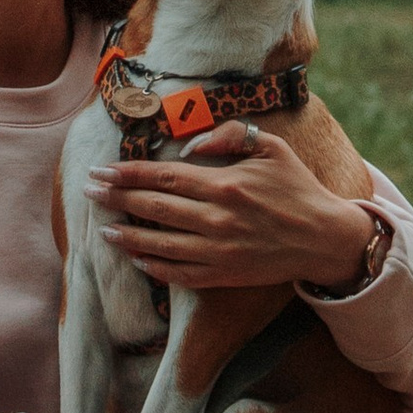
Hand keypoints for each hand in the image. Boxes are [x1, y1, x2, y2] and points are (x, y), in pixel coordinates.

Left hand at [87, 120, 379, 296]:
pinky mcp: (225, 275)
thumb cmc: (297, 187)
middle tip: (88, 191)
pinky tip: (137, 259)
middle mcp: (218, 219)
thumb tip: (189, 147)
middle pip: (154, 207)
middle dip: (116, 198)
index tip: (101, 170)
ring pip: (161, 245)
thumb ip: (228, 136)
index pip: (163, 175)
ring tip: (102, 229)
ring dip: (127, 237)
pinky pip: (181, 275)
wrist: (324, 238)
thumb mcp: (270, 147)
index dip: (127, 173)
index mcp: (225, 184)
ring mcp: (220, 251)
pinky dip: (156, 269)